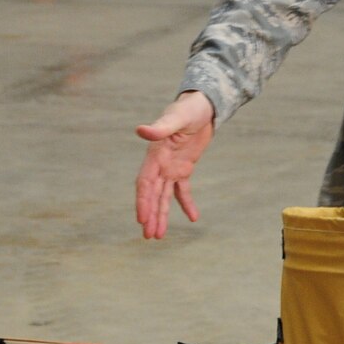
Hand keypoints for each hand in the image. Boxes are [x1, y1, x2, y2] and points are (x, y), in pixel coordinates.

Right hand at [134, 91, 215, 238]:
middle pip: (152, 194)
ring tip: (158, 236)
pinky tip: (193, 218)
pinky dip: (186, 203)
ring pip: (164, 196)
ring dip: (161, 215)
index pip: (145, 183)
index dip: (143, 201)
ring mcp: (171, 168)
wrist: (202, 107)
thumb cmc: (187, 110)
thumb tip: (140, 130)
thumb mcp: (176, 118)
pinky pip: (183, 191)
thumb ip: (159, 127)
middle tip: (149, 236)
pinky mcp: (184, 168)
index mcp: (154, 155)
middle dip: (150, 214)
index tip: (142, 220)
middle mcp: (159, 164)